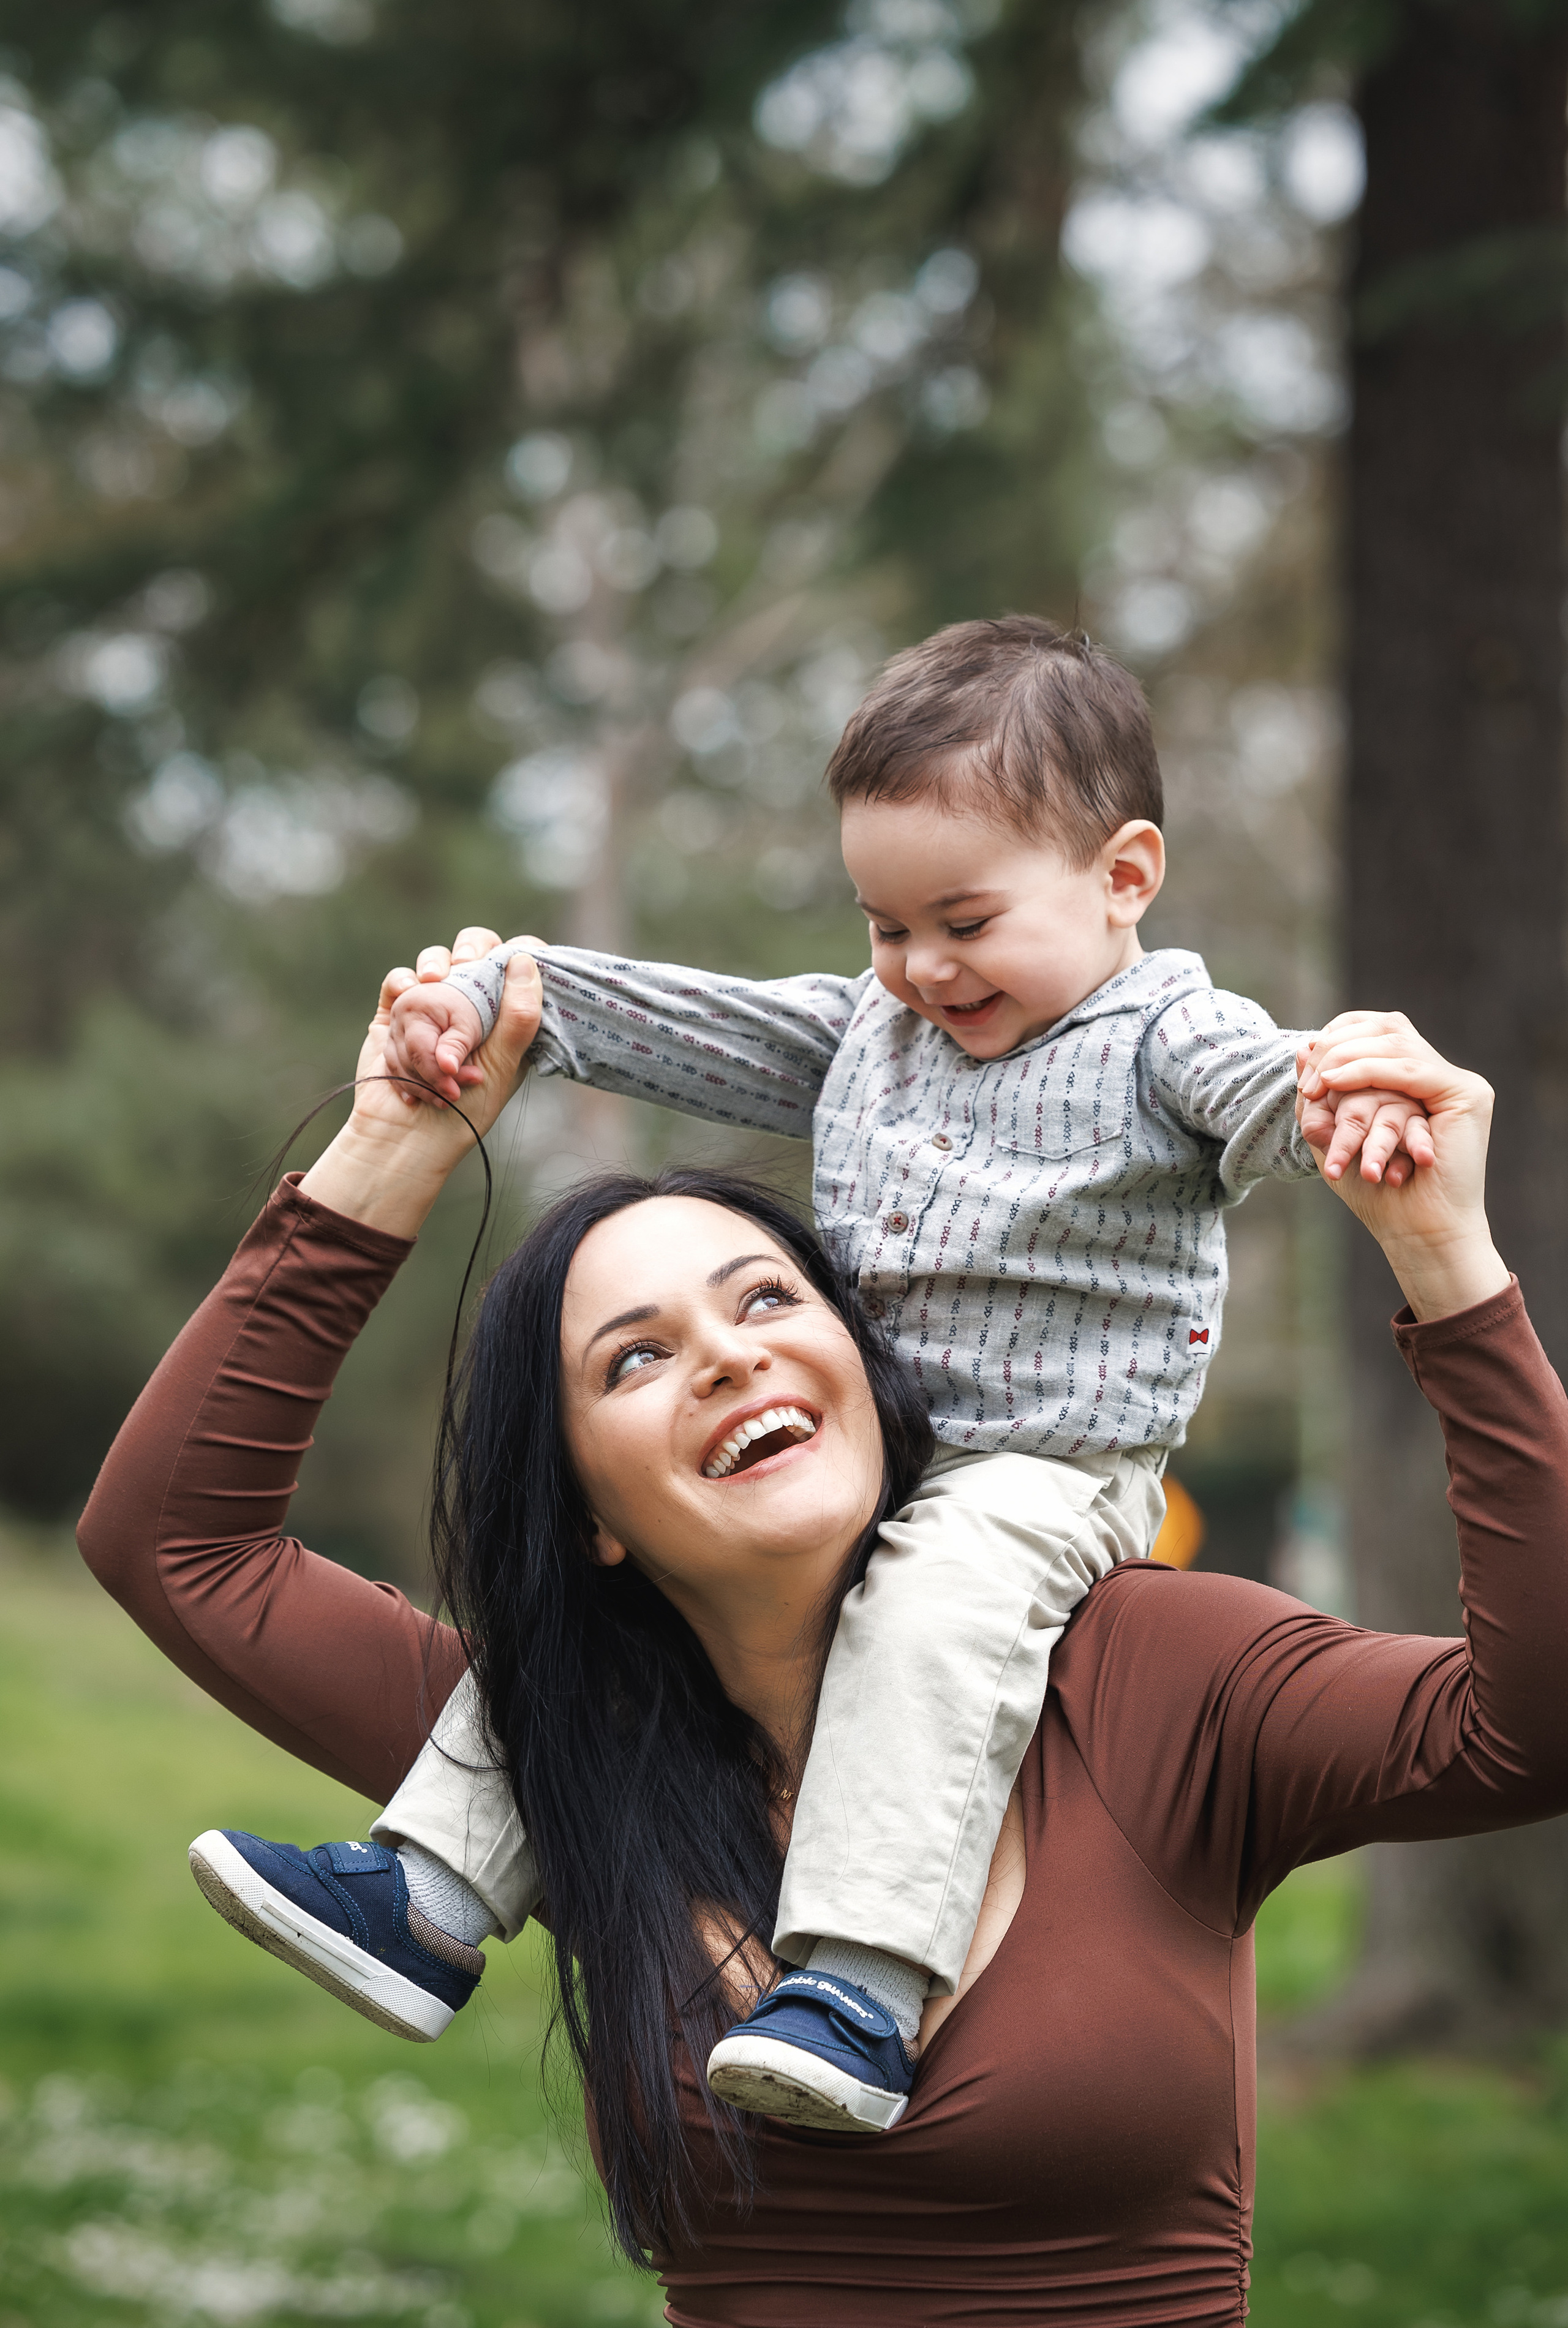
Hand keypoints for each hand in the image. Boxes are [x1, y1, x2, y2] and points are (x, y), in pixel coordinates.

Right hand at [297, 939, 542, 1237]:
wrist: (407, 1136)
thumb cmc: (464, 1110)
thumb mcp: (503, 1064)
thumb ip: (518, 1016)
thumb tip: (525, 959)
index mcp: (506, 1016)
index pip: (520, 965)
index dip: (521, 951)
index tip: (517, 957)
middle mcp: (470, 1005)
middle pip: (474, 948)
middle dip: (470, 949)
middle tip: (466, 964)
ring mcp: (431, 1006)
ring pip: (435, 962)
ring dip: (435, 973)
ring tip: (433, 989)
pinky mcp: (396, 1012)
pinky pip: (398, 980)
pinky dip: (402, 984)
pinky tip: (406, 998)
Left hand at [1296, 1012, 1509, 1320]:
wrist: (1415, 1233)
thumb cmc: (1376, 1195)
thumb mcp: (1332, 1135)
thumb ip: (1320, 1094)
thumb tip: (1301, 1047)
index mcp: (1413, 1081)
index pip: (1376, 1031)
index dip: (1338, 1038)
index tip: (1305, 1068)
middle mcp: (1437, 1077)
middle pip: (1386, 1030)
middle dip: (1337, 1052)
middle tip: (1306, 1084)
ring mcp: (1456, 1083)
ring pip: (1394, 1051)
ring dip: (1347, 1068)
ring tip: (1315, 1088)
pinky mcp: (1467, 1094)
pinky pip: (1410, 1070)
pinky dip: (1368, 1073)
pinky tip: (1336, 1083)